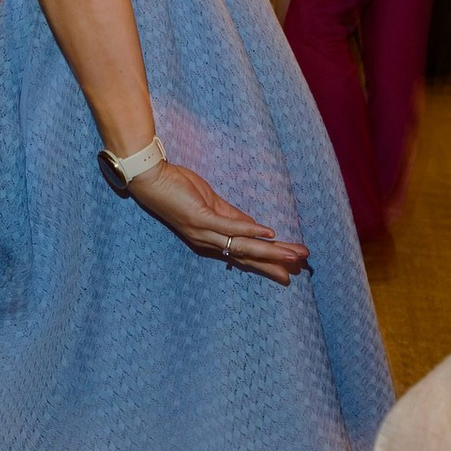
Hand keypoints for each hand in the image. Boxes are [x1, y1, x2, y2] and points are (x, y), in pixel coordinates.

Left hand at [133, 159, 309, 281]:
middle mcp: (207, 242)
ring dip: (270, 252)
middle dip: (275, 263)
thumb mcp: (210, 204)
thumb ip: (233, 218)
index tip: (289, 272)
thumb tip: (257, 229)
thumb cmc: (177, 189)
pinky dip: (250, 232)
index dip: (267, 264)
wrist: (150, 178)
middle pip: (247, 256)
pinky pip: (229, 227)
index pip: (243, 256)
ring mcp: (204, 231)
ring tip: (292, 256)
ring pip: (242, 246)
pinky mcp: (200, 217)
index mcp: (210, 240)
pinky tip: (269, 234)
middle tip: (301, 269)